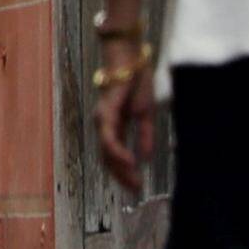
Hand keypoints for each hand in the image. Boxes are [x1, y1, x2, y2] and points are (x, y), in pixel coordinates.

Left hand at [91, 62, 155, 195]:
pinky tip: (129, 161)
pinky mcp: (106, 112)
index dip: (125, 172)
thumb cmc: (136, 82)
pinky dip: (118, 151)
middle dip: (122, 176)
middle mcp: (104, 125)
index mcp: (114, 126)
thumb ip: (144, 136)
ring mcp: (103, 119)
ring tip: (134, 181)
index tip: (137, 186)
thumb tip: (146, 158)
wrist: (130, 59)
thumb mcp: (146, 114)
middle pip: (108, 158)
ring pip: (107, 152)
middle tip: (136, 189)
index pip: (115, 156)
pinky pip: (110, 137)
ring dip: (121, 168)